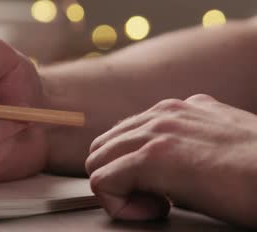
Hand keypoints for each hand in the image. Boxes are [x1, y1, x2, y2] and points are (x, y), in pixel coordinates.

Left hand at [85, 94, 256, 226]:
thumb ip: (191, 144)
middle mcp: (162, 113)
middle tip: (155, 201)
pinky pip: (102, 182)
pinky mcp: (153, 158)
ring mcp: (156, 132)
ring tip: (157, 206)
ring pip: (96, 162)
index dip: (133, 168)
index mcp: (178, 109)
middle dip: (118, 177)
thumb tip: (169, 170)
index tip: (163, 191)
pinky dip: (119, 205)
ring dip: (118, 191)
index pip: (124, 134)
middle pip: (103, 146)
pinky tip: (157, 211)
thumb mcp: (224, 143)